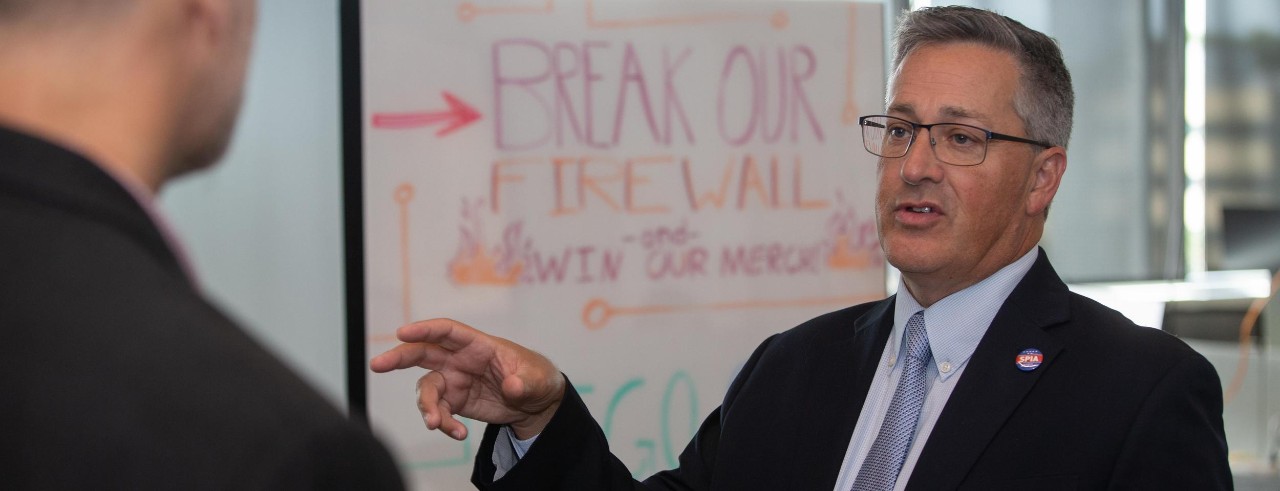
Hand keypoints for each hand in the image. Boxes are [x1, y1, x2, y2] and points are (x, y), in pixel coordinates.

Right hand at [369, 318, 564, 439]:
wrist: (537, 404)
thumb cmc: (536, 377)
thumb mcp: (537, 378)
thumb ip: (523, 382)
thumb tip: (512, 386)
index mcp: (478, 345)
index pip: (447, 331)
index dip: (425, 329)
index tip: (402, 332)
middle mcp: (460, 360)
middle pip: (423, 353)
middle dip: (399, 357)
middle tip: (377, 365)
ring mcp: (455, 381)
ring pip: (428, 389)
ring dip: (427, 407)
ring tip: (437, 424)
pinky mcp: (456, 402)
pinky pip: (440, 412)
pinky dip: (445, 424)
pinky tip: (459, 434)